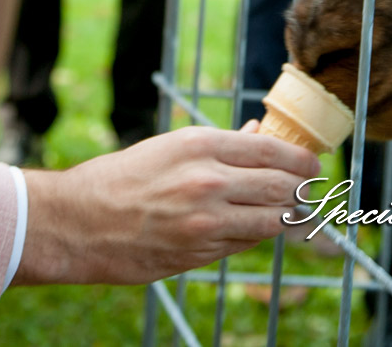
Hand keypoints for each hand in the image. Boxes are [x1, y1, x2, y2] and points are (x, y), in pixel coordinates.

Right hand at [14, 122, 321, 285]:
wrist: (77, 223)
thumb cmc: (121, 178)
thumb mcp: (169, 147)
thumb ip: (218, 147)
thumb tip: (259, 137)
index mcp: (200, 145)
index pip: (273, 151)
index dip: (303, 161)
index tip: (313, 166)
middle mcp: (208, 181)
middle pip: (282, 187)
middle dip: (303, 190)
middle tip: (310, 190)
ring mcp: (205, 222)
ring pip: (271, 220)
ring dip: (286, 217)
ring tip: (292, 212)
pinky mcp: (199, 253)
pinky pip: (245, 244)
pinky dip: (256, 236)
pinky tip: (254, 228)